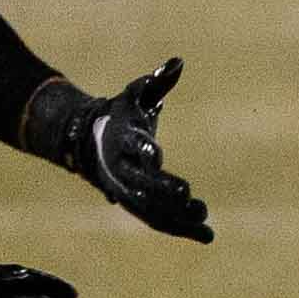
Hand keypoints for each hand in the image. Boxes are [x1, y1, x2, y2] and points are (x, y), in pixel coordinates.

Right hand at [27, 59, 214, 242]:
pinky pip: (159, 220)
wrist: (91, 143)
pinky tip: (207, 235)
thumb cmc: (123, 114)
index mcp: (122, 139)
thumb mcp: (137, 94)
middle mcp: (123, 169)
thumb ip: (157, 81)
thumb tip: (178, 62)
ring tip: (204, 219)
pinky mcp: (138, 205)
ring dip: (176, 216)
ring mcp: (129, 191)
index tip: (157, 153)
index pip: (133, 145)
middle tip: (187, 195)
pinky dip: (182, 229)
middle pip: (141, 183)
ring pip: (151, 209)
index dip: (144, 150)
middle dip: (162, 190)